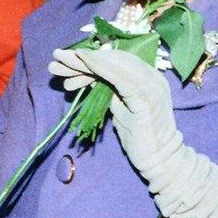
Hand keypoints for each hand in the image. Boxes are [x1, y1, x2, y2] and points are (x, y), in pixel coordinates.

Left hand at [51, 47, 175, 162]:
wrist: (160, 160)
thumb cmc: (139, 137)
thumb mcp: (121, 106)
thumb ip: (110, 89)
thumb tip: (88, 76)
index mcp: (148, 77)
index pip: (117, 59)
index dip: (90, 58)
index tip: (66, 60)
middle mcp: (152, 77)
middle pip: (114, 58)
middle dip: (82, 58)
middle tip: (57, 57)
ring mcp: (152, 86)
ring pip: (115, 64)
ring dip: (84, 61)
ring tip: (59, 61)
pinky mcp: (147, 99)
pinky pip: (121, 78)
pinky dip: (101, 67)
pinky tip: (83, 60)